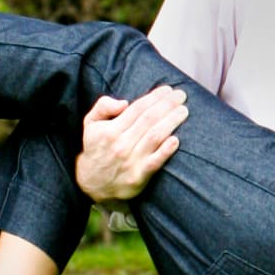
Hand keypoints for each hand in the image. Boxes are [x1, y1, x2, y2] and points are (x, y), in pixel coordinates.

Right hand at [74, 85, 187, 201]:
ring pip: (154, 137)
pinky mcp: (138, 177)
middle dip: (167, 105)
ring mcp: (130, 161)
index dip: (154, 97)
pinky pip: (155, 162)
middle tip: (181, 96)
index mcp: (111, 130)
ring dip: (171, 122)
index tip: (167, 90)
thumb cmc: (96, 149)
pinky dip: (166, 151)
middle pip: (149, 120)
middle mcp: (121, 144)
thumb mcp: (90, 124)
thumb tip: (124, 102)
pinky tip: (176, 140)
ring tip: (183, 111)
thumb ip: (103, 107)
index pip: (137, 109)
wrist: (92, 184)